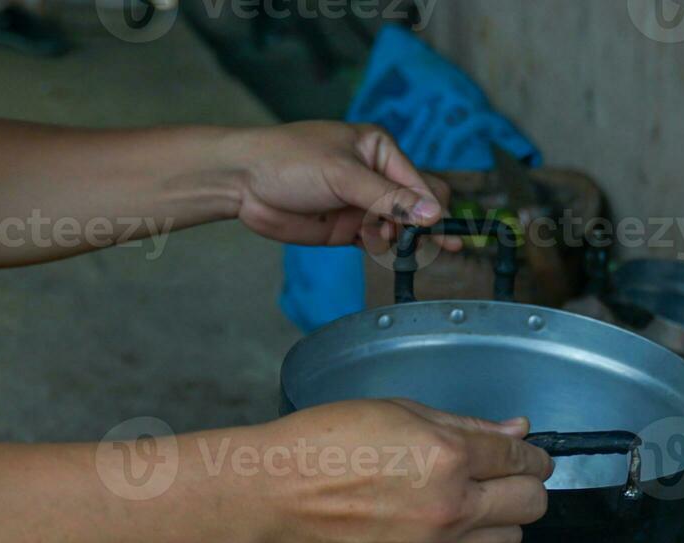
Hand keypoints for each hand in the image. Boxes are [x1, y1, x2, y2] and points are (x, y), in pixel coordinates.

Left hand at [222, 122, 459, 251]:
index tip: (439, 232)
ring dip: (402, 240)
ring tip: (390, 243)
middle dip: (427, 226)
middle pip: (417, 206)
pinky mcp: (347, 228)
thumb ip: (389, 198)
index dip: (432, 208)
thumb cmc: (289, 160)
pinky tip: (384, 251)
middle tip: (441, 249)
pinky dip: (384, 250)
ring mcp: (361, 204)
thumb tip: (433, 214)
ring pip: (399, 228)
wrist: (242, 182)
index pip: (421, 182)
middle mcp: (375, 176)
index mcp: (380, 149)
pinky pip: (377, 242)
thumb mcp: (343, 174)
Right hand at [242, 399, 552, 542]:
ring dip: (499, 523)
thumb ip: (464, 426)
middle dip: (525, 488)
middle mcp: (451, 509)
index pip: (522, 461)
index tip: (528, 456)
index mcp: (449, 457)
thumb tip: (515, 432)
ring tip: (470, 506)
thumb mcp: (397, 412)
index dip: (531, 456)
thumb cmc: (324, 443)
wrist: (270, 498)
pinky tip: (440, 531)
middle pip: (530, 506)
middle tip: (503, 479)